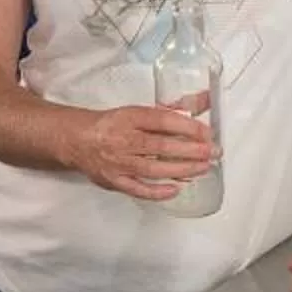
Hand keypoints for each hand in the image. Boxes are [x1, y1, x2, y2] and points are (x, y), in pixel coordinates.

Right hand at [76, 102, 216, 201]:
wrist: (78, 139)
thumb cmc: (113, 125)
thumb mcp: (139, 111)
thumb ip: (172, 110)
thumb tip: (205, 100)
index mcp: (130, 117)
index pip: (162, 120)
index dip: (187, 127)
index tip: (207, 132)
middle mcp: (123, 139)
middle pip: (160, 146)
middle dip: (190, 150)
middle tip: (213, 152)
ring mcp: (118, 162)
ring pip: (152, 168)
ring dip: (180, 170)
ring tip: (202, 168)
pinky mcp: (114, 180)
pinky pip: (137, 189)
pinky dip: (157, 191)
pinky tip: (176, 189)